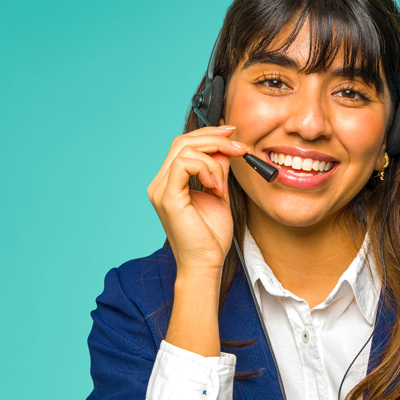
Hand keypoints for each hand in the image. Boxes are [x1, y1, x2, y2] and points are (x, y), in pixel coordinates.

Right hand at [147, 126, 251, 275]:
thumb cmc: (211, 237)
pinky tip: (215, 187)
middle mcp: (160, 183)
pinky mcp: (167, 197)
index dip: (209, 135)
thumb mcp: (218, 195)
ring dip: (214, 161)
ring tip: (222, 185)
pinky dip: (206, 168)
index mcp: (170, 182)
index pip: (184, 145)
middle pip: (183, 141)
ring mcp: (161, 189)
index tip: (233, 135)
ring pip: (185, 149)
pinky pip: (184, 164)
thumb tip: (225, 150)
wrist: (206, 264)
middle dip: (215, 139)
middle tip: (239, 148)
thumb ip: (218, 171)